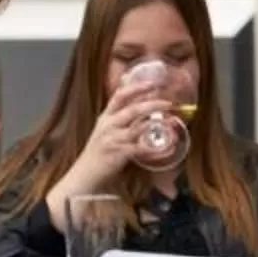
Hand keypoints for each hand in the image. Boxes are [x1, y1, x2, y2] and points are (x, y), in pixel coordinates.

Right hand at [52, 80, 182, 214]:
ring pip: (137, 127)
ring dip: (157, 124)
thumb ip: (119, 119)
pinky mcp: (118, 154)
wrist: (85, 174)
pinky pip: (140, 148)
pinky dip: (155, 149)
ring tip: (172, 121)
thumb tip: (137, 107)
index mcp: (105, 118)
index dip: (136, 88)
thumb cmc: (98, 153)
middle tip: (169, 102)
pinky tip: (167, 148)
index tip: (152, 83)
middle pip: (132, 109)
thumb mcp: (105, 131)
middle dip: (152, 104)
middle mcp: (108, 125)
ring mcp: (113, 139)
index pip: (119, 96)